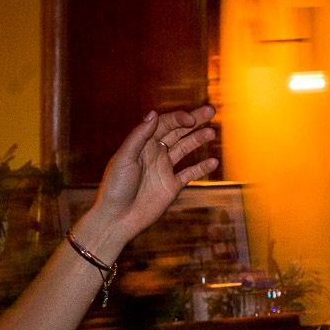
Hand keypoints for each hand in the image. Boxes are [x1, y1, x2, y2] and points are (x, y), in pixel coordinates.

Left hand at [77, 106, 216, 259]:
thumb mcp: (124, 158)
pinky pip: (190, 173)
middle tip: (210, 111)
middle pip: (177, 132)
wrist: (118, 218)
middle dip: (193, 121)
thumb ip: (139, 136)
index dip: (179, 118)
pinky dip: (202, 167)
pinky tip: (213, 161)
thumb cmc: (116, 187)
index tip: (192, 120)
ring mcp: (164, 169)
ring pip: (185, 148)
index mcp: (142, 143)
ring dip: (198, 139)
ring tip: (212, 133)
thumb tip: (154, 114)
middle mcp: (154, 153)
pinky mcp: (172, 185)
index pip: (164, 124)